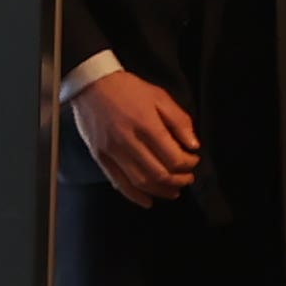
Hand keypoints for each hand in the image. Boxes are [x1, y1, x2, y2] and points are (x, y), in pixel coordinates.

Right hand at [70, 68, 200, 207]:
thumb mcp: (159, 96)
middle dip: (178, 180)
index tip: (193, 160)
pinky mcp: (100, 157)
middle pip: (159, 174)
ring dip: (161, 191)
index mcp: (146, 124)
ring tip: (173, 190)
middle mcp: (128, 141)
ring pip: (140, 182)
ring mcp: (112, 151)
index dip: (188, 164)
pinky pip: (119, 183)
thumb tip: (193, 146)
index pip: (173, 157)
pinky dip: (135, 196)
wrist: (91, 84)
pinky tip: (148, 201)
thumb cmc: (128, 89)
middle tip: (187, 179)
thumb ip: (179, 120)